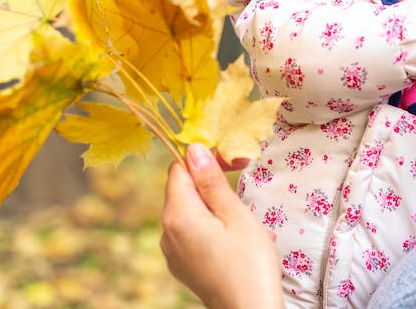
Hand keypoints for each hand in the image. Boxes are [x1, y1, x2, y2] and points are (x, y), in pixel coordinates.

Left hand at [161, 143, 282, 308]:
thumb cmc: (249, 264)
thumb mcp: (235, 214)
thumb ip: (211, 181)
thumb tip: (194, 150)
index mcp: (177, 216)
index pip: (179, 169)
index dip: (205, 159)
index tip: (233, 163)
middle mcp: (166, 233)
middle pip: (183, 191)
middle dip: (212, 184)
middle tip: (244, 191)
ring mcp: (172, 253)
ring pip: (191, 213)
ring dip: (216, 207)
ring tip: (248, 221)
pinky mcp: (183, 267)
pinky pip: (194, 235)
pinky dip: (214, 228)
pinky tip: (240, 239)